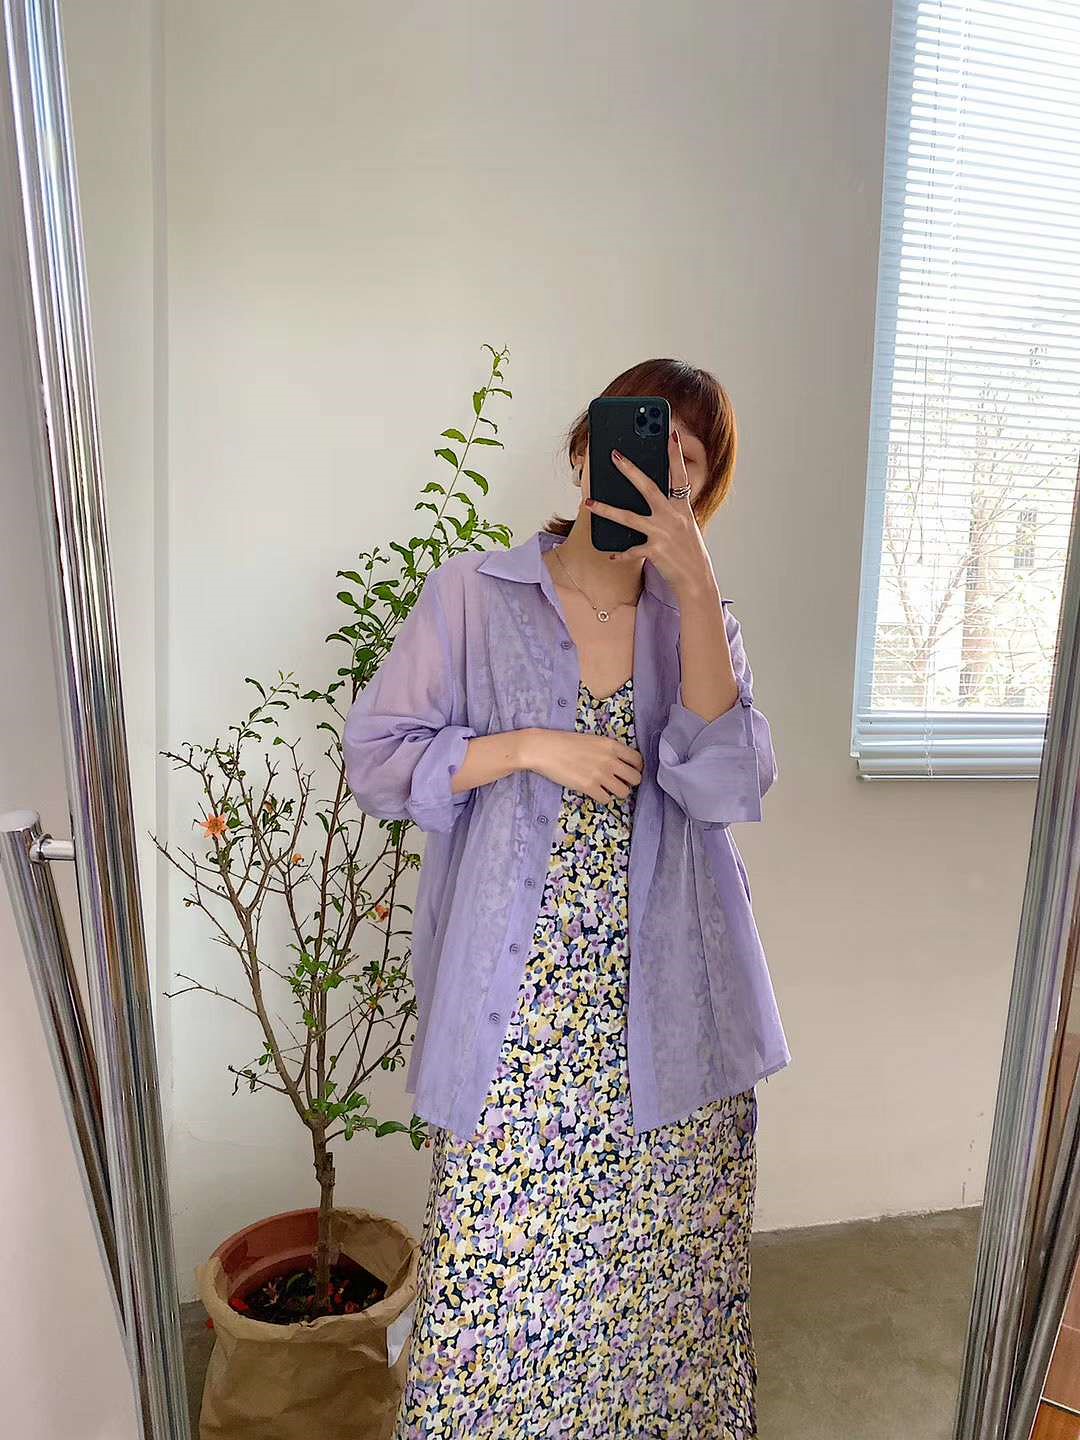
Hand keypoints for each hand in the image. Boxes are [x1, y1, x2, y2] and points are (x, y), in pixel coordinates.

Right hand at [519, 729, 643, 803]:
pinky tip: (594, 792)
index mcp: (612, 745)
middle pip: (636, 778)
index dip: (636, 768)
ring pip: (624, 792)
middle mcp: (610, 760)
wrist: (544, 749)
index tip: (629, 772)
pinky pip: (607, 799)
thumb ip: (608, 750)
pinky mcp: (589, 786)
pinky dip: (602, 798)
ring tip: (606, 789)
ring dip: (617, 792)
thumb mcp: (592, 740)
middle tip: (619, 782)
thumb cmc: (565, 742)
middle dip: (629, 782)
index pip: (638, 760)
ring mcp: (600, 774)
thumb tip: (619, 763)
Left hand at [585, 428, 717, 601]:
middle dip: (630, 469)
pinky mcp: (655, 551)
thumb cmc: (688, 551)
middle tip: (614, 454)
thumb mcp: (684, 526)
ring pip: (629, 518)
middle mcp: (673, 517)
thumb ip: (669, 511)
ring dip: (606, 509)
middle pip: (648, 487)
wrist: (697, 580)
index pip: (679, 475)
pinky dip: (619, 553)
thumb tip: (647, 498)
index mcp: (682, 508)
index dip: (675, 454)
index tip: (671, 433)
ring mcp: (663, 533)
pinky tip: (610, 554)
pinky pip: (631, 550)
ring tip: (589, 502)